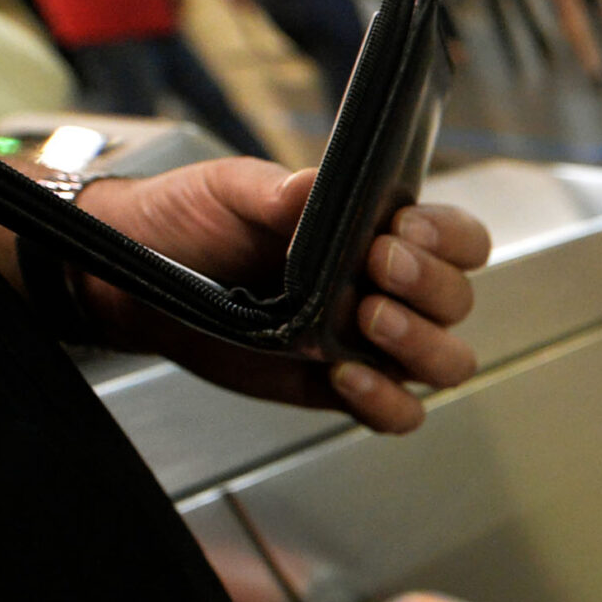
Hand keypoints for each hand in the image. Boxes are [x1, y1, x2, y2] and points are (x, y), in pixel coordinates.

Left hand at [76, 162, 490, 433]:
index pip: (459, 238)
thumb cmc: (194, 222)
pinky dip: (386, 402)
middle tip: (377, 268)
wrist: (142, 276)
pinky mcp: (343, 389)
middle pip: (456, 301)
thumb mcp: (228, 189)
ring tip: (367, 320)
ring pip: (445, 361)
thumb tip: (313, 188)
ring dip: (420, 344)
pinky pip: (398, 413)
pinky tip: (345, 376)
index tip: (402, 229)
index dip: (447, 237)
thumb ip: (274, 188)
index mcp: (383, 233)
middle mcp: (391, 291)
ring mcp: (372, 344)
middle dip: (428, 285)